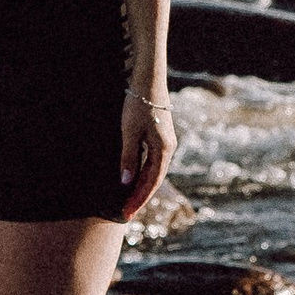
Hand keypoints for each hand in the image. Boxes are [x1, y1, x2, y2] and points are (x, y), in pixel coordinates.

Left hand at [119, 82, 175, 218]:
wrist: (149, 80)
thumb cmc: (138, 104)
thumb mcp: (129, 132)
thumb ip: (128, 157)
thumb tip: (126, 182)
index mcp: (164, 150)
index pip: (151, 182)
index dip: (138, 199)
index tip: (126, 213)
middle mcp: (168, 149)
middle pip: (154, 180)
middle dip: (140, 197)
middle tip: (125, 213)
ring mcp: (166, 143)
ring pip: (154, 172)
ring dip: (142, 187)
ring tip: (129, 201)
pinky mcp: (161, 138)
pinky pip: (153, 163)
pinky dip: (144, 174)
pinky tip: (135, 180)